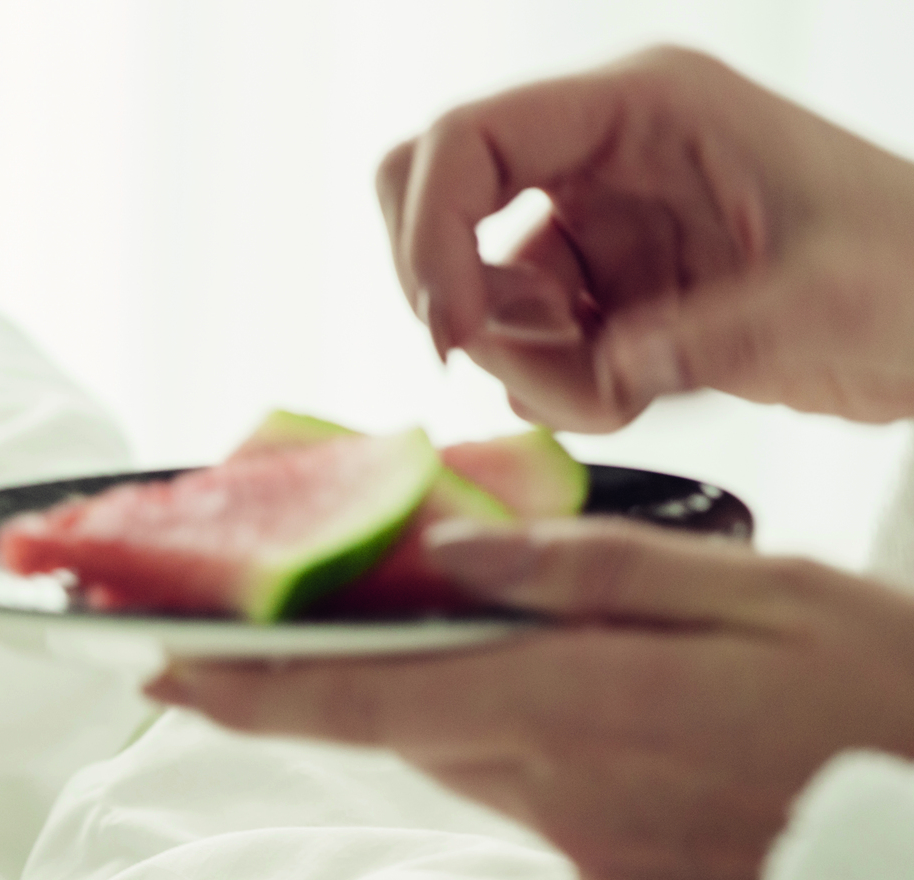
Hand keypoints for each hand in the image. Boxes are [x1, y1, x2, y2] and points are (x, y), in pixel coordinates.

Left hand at [144, 522, 913, 879]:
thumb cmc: (891, 696)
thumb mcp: (760, 590)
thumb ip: (593, 575)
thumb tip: (452, 557)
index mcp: (577, 706)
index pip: (363, 700)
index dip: (247, 691)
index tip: (156, 673)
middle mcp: (560, 801)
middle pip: (419, 731)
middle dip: (386, 678)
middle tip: (369, 624)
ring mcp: (589, 871)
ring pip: (494, 776)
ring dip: (506, 722)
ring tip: (619, 680)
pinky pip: (569, 831)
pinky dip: (597, 783)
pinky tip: (692, 760)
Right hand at [378, 46, 913, 428]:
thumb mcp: (831, 300)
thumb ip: (711, 335)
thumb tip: (603, 370)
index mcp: (649, 106)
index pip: (465, 140)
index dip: (429, 235)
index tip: (455, 334)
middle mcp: (607, 154)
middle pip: (433, 199)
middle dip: (454, 296)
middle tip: (515, 363)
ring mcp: (601, 224)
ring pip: (479, 293)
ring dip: (527, 364)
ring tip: (629, 389)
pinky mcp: (608, 291)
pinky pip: (522, 345)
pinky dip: (556, 388)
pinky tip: (637, 392)